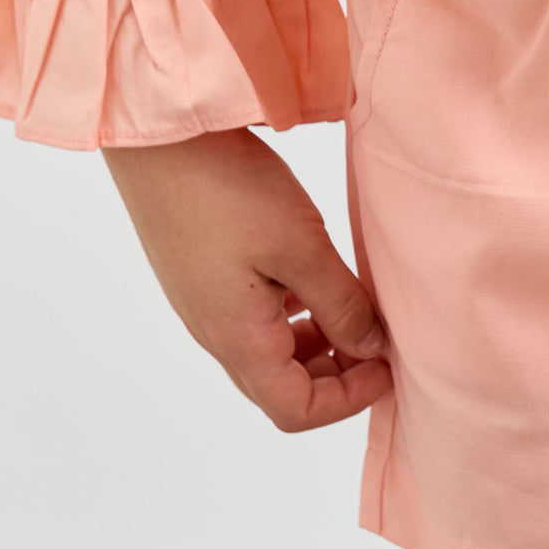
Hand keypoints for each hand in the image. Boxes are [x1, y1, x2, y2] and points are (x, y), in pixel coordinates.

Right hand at [100, 126, 392, 430]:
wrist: (162, 137)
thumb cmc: (227, 189)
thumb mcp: (303, 246)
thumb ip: (342, 304)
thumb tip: (373, 348)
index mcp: (238, 339)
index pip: (295, 411)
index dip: (349, 400)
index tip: (387, 365)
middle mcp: (216, 334)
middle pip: (281, 387)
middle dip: (337, 375)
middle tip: (377, 336)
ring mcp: (204, 305)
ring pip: (268, 351)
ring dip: (315, 343)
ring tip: (353, 304)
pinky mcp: (202, 275)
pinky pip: (253, 318)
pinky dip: (293, 313)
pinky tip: (314, 276)